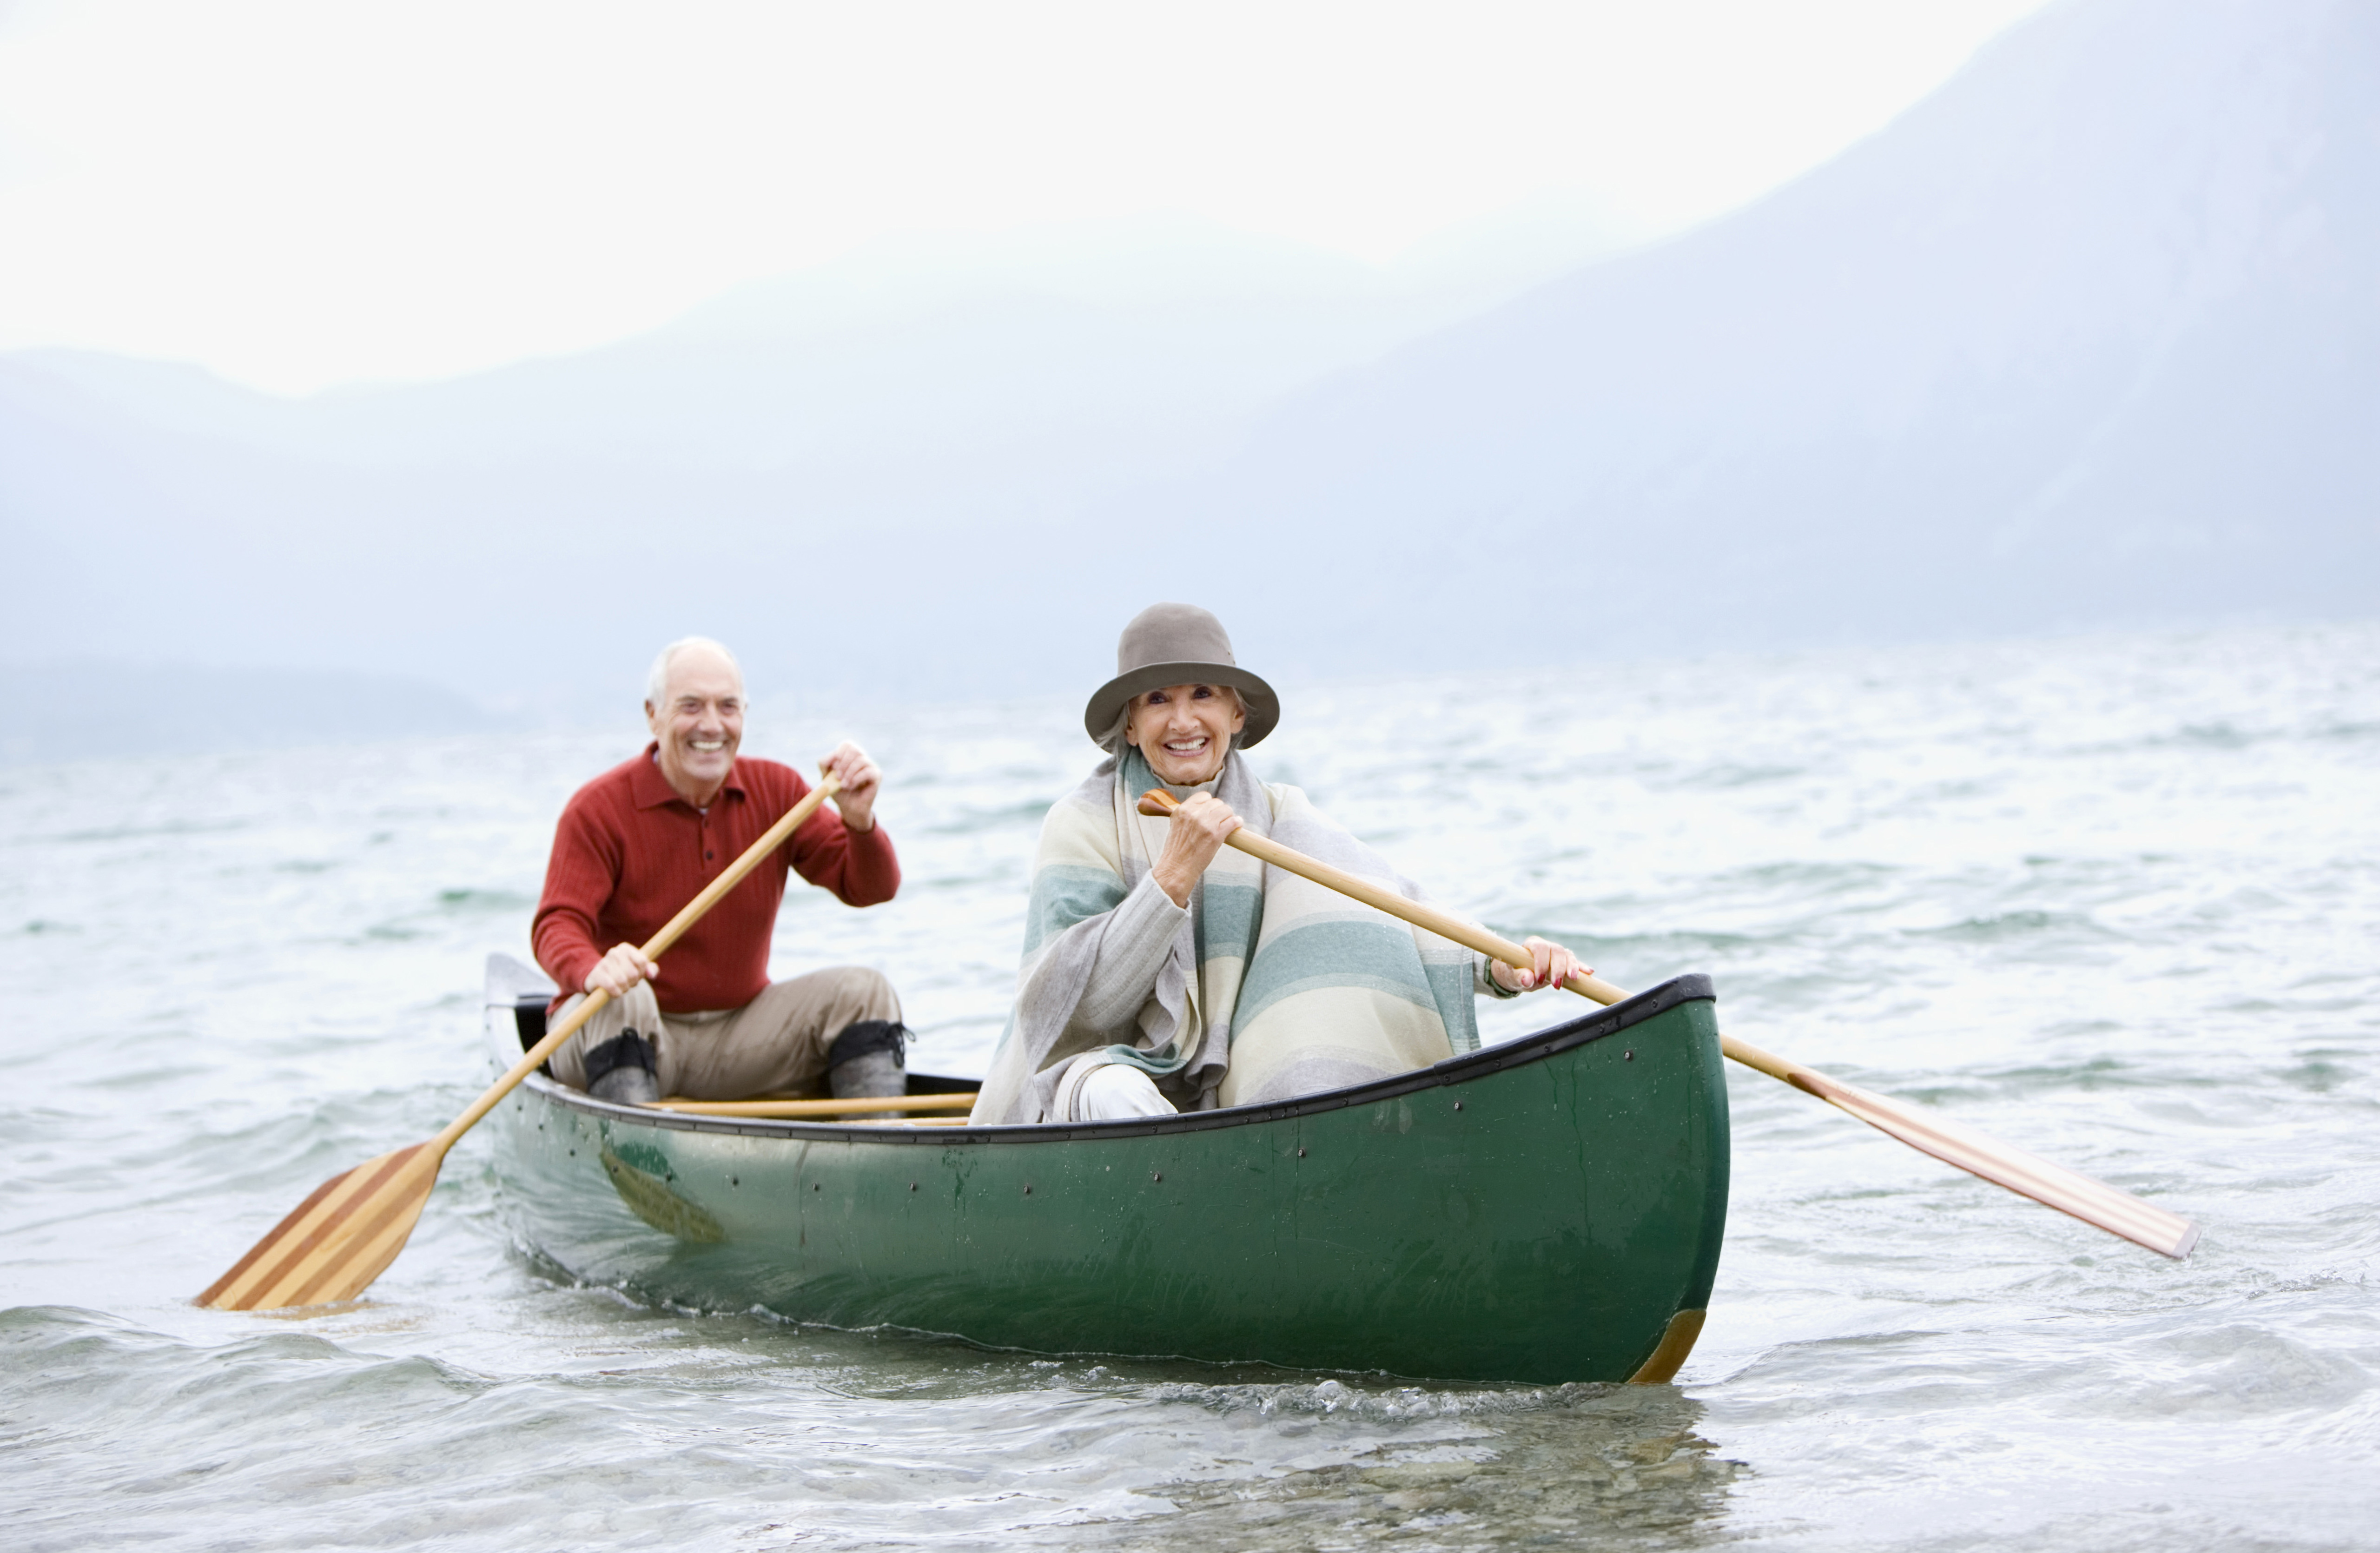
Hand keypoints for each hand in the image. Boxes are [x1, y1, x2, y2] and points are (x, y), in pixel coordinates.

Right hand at [586, 942, 657, 998]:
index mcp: (625, 948)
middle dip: (633, 982)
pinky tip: (615, 992)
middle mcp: (614, 952)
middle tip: (628, 983)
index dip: (642, 972)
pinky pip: (611, 986)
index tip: (638, 975)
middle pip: (633, 973)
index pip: (642, 961)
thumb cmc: (623, 973)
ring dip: (624, 988)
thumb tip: (651, 975)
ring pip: (622, 981)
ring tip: (621, 987)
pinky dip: (616, 993)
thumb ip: (651, 969)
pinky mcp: (596, 975)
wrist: (599, 979)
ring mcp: (603, 963)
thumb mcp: (639, 969)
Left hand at [819, 741, 880, 830]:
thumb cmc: (839, 791)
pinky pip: (867, 772)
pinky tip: (850, 786)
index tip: (834, 767)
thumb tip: (834, 755)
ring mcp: (871, 766)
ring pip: (860, 760)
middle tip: (838, 777)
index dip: (839, 754)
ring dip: (848, 773)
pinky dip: (855, 779)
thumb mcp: (826, 777)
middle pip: (854, 749)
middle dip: (843, 763)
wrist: (849, 808)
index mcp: (851, 756)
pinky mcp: (877, 776)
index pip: (847, 744)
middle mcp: (863, 758)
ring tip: (843, 785)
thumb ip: (824, 763)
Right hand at [1151, 792, 1240, 906]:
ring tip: (1227, 824)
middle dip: (1220, 811)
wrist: (1177, 869)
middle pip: (1217, 802)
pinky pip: (1233, 821)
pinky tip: (1237, 825)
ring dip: (1229, 817)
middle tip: (1219, 822)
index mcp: (1182, 810)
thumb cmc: (1177, 850)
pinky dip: (1237, 823)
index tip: (1211, 812)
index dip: (1210, 804)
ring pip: (1227, 810)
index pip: (1204, 796)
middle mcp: (1194, 814)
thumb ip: (1189, 814)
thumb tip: (1206, 808)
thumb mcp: (1177, 825)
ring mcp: (1205, 824)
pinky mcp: (1216, 835)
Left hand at [1491, 936, 1591, 993]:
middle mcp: (1545, 945)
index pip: (1540, 948)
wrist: (1520, 974)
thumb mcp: (1514, 977)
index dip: (1542, 962)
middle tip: (1556, 986)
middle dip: (1558, 968)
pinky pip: (1574, 961)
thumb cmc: (1515, 973)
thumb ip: (1520, 977)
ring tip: (1573, 979)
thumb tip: (1527, 979)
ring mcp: (1555, 952)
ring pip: (1567, 955)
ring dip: (1572, 967)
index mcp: (1531, 944)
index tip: (1539, 979)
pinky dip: (1581, 967)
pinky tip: (1589, 972)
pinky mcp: (1563, 960)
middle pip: (1556, 950)